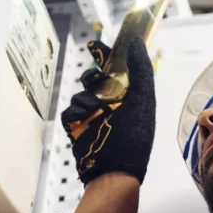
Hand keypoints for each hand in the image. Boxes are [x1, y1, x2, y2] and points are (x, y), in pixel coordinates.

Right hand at [61, 36, 155, 185]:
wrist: (113, 171)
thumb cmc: (133, 138)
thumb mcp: (142, 99)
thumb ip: (140, 69)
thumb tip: (137, 41)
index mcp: (132, 98)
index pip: (119, 70)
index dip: (107, 55)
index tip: (96, 45)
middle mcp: (113, 106)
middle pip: (95, 79)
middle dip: (91, 76)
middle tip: (93, 79)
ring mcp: (95, 118)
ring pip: (81, 94)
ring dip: (84, 98)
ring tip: (92, 108)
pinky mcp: (79, 128)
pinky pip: (70, 111)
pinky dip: (74, 111)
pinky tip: (82, 117)